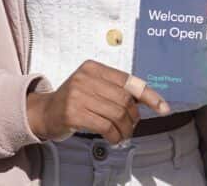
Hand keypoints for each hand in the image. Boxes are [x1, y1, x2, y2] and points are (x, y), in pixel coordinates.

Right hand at [27, 61, 169, 143]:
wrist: (43, 112)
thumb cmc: (74, 100)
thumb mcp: (93, 87)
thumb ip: (115, 89)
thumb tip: (146, 100)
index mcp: (94, 67)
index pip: (128, 80)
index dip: (149, 95)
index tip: (163, 108)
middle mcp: (86, 77)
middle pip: (124, 99)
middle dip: (133, 116)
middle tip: (132, 126)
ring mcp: (78, 94)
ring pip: (116, 113)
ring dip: (125, 129)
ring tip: (123, 135)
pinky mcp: (73, 112)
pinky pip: (105, 125)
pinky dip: (114, 135)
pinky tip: (113, 138)